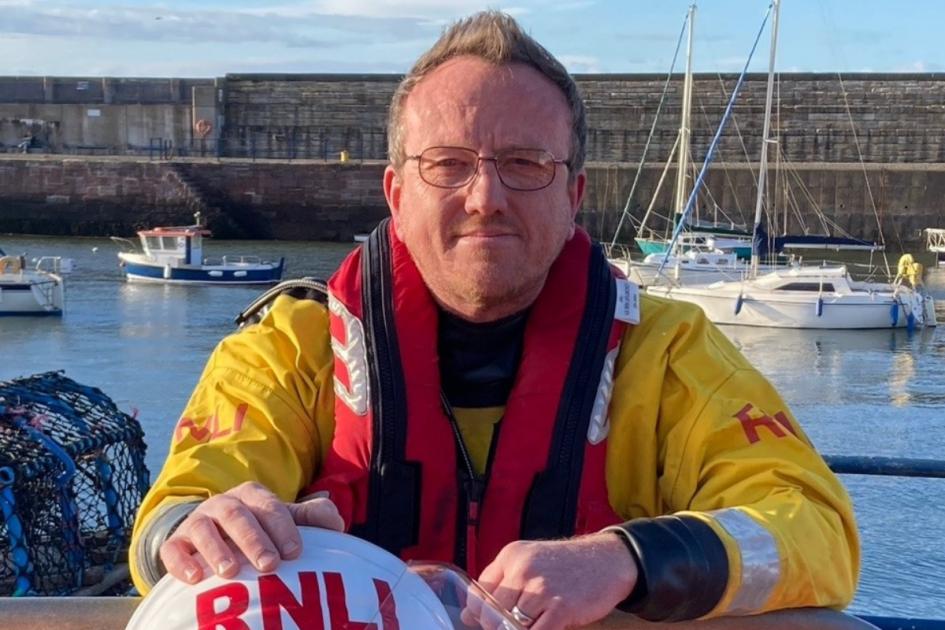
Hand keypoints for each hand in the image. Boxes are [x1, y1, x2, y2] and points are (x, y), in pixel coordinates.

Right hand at [158, 481, 344, 583]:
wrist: (213, 537)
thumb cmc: (259, 531)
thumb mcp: (284, 522)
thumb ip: (311, 519)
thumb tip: (336, 521)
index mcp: (253, 496)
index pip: (269, 506)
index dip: (283, 528)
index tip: (295, 552)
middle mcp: (224, 504)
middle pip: (238, 516)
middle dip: (254, 540)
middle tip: (270, 565)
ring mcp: (197, 522)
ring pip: (204, 529)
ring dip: (217, 549)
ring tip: (231, 572)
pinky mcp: (175, 543)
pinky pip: (174, 549)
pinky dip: (182, 562)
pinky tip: (195, 578)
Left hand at [476, 533, 636, 629]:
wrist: (607, 560)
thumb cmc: (566, 565)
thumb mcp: (530, 562)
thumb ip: (499, 584)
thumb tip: (467, 615)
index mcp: (510, 556)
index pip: (479, 592)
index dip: (479, 614)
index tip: (488, 623)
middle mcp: (522, 569)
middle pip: (492, 613)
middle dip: (497, 628)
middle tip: (512, 626)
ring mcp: (541, 589)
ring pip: (510, 626)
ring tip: (530, 625)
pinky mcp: (560, 608)